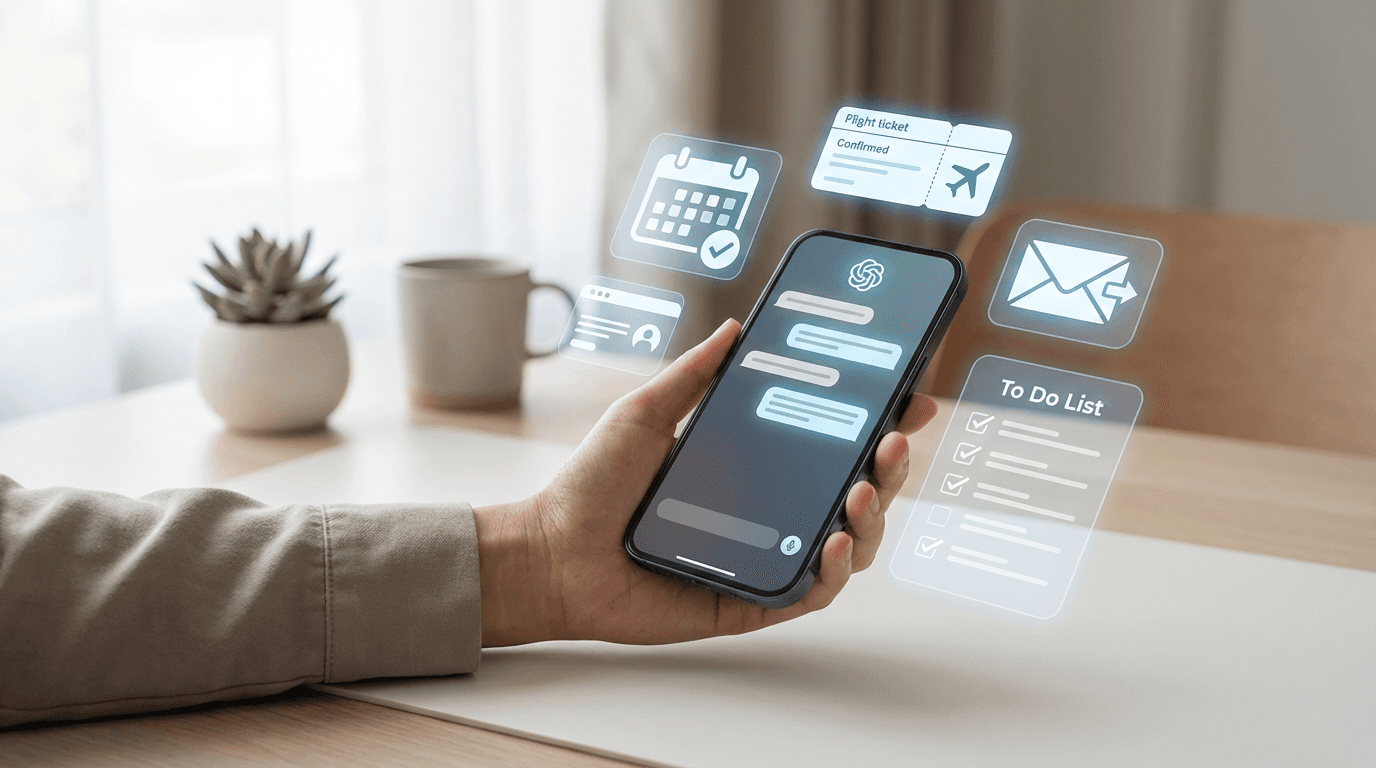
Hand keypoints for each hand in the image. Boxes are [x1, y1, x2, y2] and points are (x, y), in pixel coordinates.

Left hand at [473, 319, 938, 646]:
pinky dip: (834, 570)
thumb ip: (692, 374)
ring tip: (862, 489)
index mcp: (751, 468)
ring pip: (847, 545)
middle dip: (888, 469)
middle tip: (893, 441)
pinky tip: (834, 541)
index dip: (877, 424)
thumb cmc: (591, 487)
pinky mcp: (751, 601)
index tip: (910, 397)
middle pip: (853, 494)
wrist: (551, 552)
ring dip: (871, 518)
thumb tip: (733, 327)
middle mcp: (767, 514)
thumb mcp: (644, 413)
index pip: (830, 444)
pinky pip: (811, 593)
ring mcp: (764, 559)